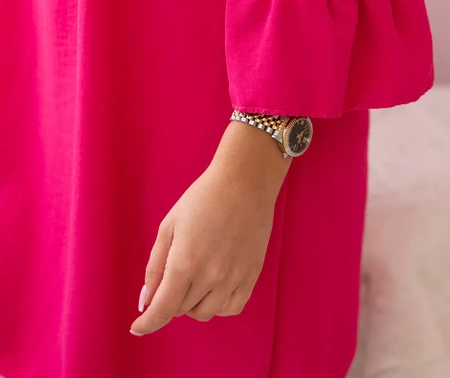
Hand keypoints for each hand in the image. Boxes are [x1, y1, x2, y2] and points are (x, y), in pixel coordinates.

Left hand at [130, 120, 290, 334]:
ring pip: (205, 312)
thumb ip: (155, 265)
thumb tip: (146, 299)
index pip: (163, 309)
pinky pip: (232, 307)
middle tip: (174, 273)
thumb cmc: (203, 198)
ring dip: (192, 304)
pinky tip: (214, 288)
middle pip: (181, 309)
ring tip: (194, 278)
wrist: (245, 181)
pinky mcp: (252, 274)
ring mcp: (234, 277)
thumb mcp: (169, 225)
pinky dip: (218, 305)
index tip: (137, 327)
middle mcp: (210, 275)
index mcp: (185, 262)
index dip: (147, 323)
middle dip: (171, 298)